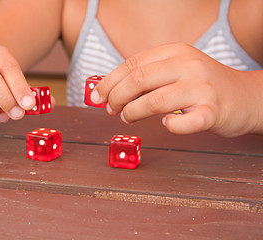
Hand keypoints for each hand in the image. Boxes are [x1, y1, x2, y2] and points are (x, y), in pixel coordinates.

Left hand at [90, 43, 260, 136]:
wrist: (245, 97)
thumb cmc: (202, 86)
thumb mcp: (175, 70)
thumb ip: (147, 77)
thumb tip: (109, 92)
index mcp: (175, 52)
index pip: (132, 64)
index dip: (109, 82)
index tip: (96, 96)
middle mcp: (188, 65)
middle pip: (138, 79)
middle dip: (116, 97)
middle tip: (110, 110)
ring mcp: (202, 88)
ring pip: (154, 101)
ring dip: (133, 113)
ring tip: (127, 118)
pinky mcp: (213, 112)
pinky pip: (184, 123)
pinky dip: (169, 126)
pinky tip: (166, 124)